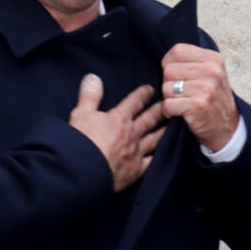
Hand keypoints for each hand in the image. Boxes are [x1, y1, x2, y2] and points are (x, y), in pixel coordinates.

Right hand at [69, 74, 164, 191]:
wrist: (84, 172)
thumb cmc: (80, 143)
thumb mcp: (80, 114)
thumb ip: (90, 96)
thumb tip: (93, 77)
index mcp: (119, 119)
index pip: (134, 102)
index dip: (143, 94)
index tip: (150, 89)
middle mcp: (132, 134)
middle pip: (149, 119)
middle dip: (158, 110)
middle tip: (167, 105)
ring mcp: (136, 153)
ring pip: (154, 139)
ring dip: (162, 132)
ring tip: (170, 127)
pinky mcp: (136, 170)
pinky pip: (151, 161)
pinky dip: (157, 156)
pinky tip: (160, 154)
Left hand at [162, 44, 239, 150]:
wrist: (227, 128)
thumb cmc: (213, 100)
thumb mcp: (210, 74)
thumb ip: (192, 63)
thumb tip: (165, 60)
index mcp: (213, 59)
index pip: (177, 50)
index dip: (169, 64)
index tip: (175, 75)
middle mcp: (211, 71)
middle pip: (168, 70)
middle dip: (169, 84)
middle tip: (180, 94)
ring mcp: (206, 88)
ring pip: (166, 88)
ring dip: (169, 99)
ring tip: (182, 103)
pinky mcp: (197, 105)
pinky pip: (167, 104)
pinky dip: (169, 112)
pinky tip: (180, 113)